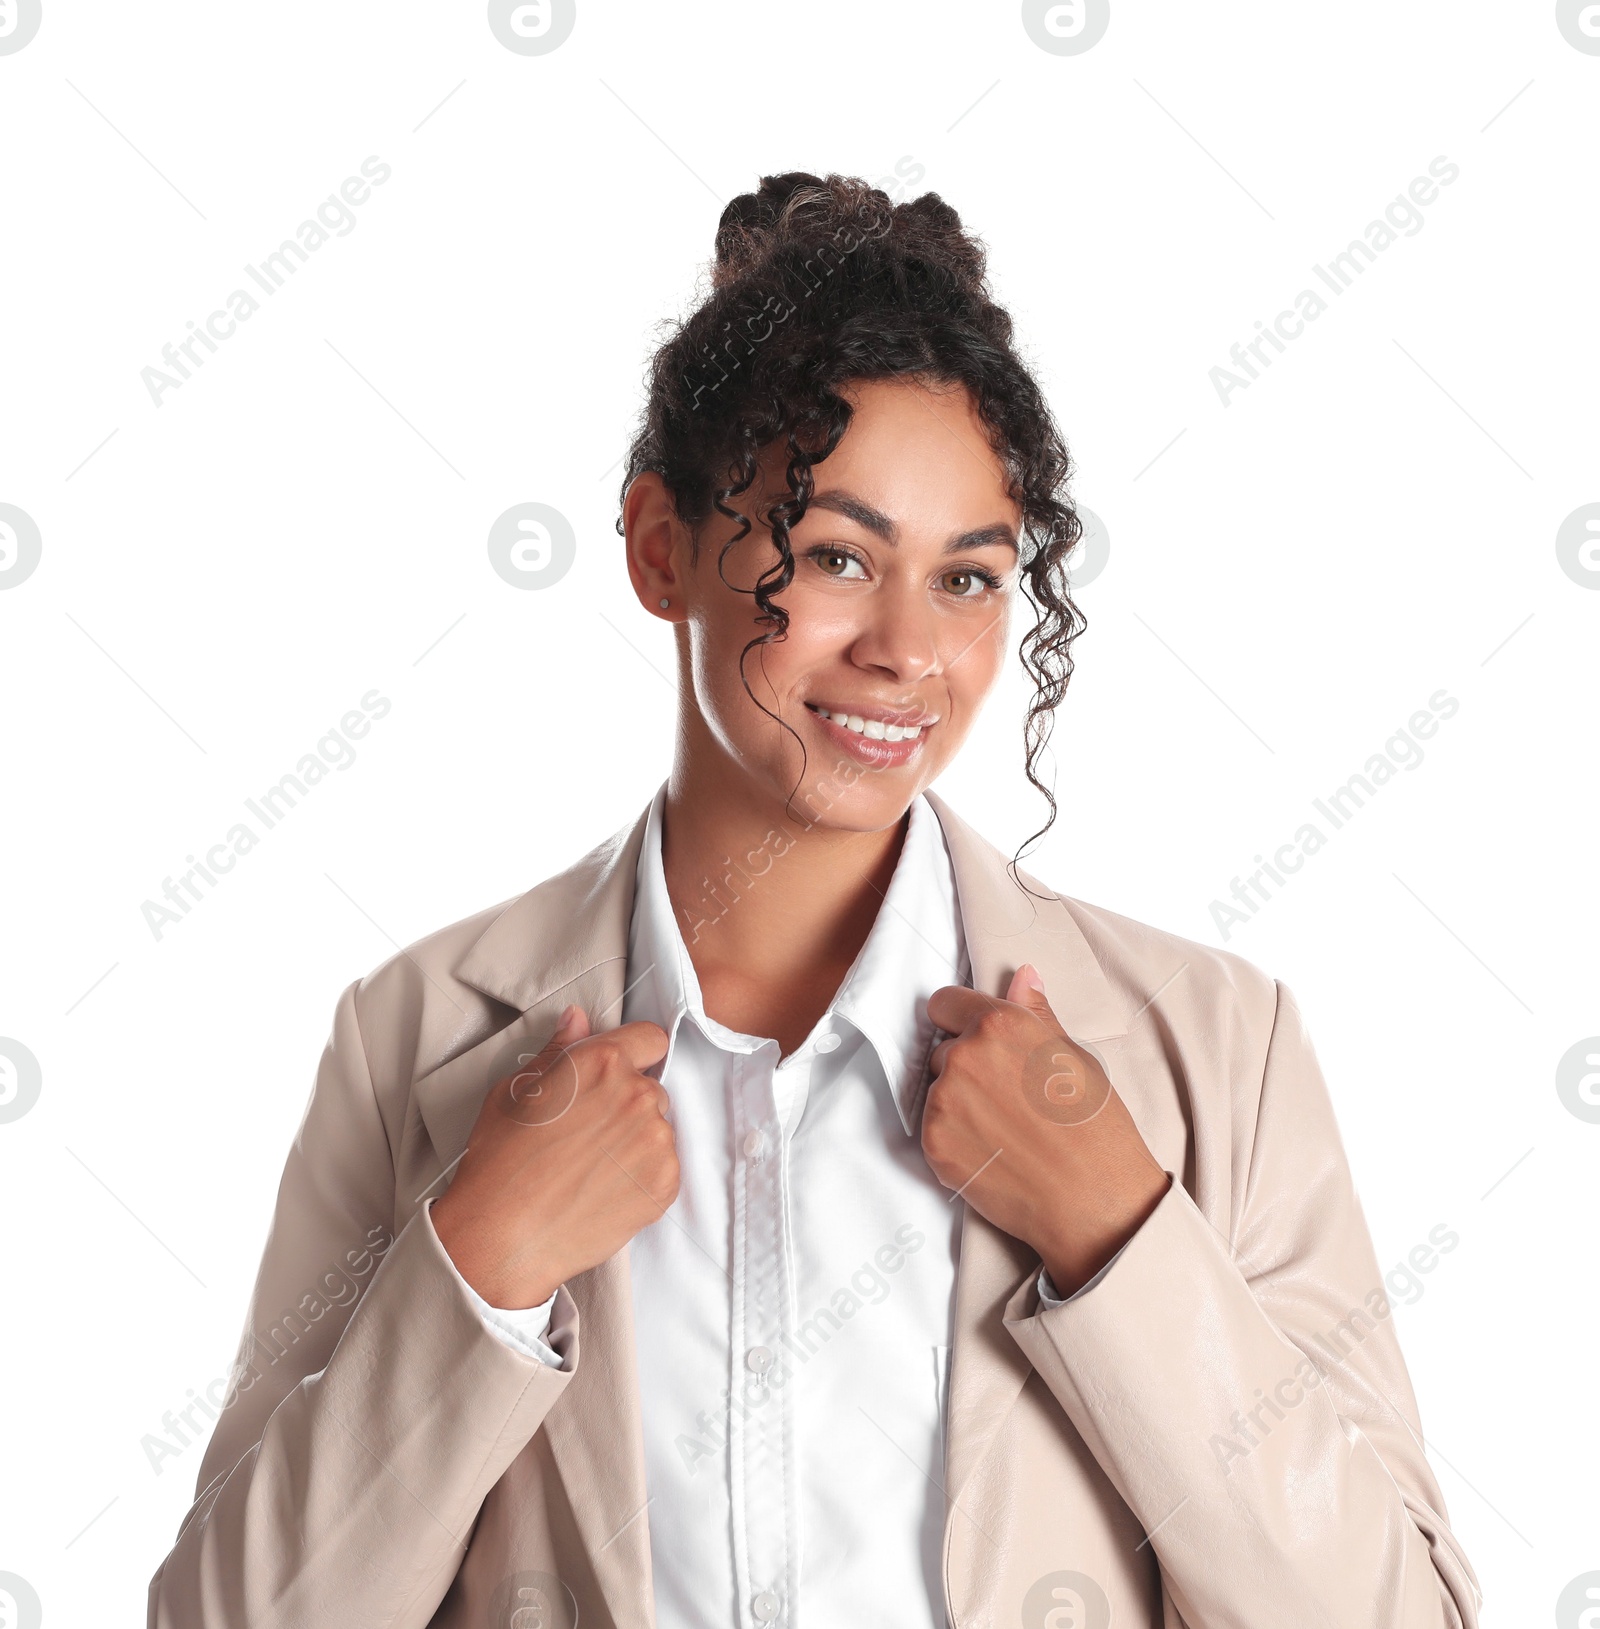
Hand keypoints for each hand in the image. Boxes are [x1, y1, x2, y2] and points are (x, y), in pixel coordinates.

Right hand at [430, 1005, 675, 1309]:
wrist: (502, 1239)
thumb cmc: (499, 1163)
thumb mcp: (515, 1092)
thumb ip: (557, 1051)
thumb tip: (578, 1019)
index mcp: (601, 1062)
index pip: (649, 1038)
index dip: (633, 1054)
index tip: (617, 1074)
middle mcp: (637, 1094)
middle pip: (651, 1087)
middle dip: (627, 1102)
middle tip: (588, 1132)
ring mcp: (656, 1140)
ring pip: (658, 1128)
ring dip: (636, 1140)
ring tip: (591, 1168)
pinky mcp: (665, 1183)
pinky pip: (664, 1166)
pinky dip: (642, 1176)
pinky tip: (604, 1189)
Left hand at [922, 965, 1169, 1296]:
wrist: (1093, 1200)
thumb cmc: (1095, 1127)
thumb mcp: (1074, 1057)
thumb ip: (1036, 1015)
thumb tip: (1022, 976)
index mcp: (999, 1025)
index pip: (945, 1002)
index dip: (960, 1020)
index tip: (975, 1039)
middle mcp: (965, 1056)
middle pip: (944, 1050)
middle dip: (966, 1067)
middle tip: (1008, 1098)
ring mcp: (944, 1101)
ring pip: (938, 1090)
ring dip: (959, 1102)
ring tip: (1005, 1129)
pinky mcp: (934, 1143)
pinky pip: (933, 1128)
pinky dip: (954, 1137)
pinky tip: (993, 1150)